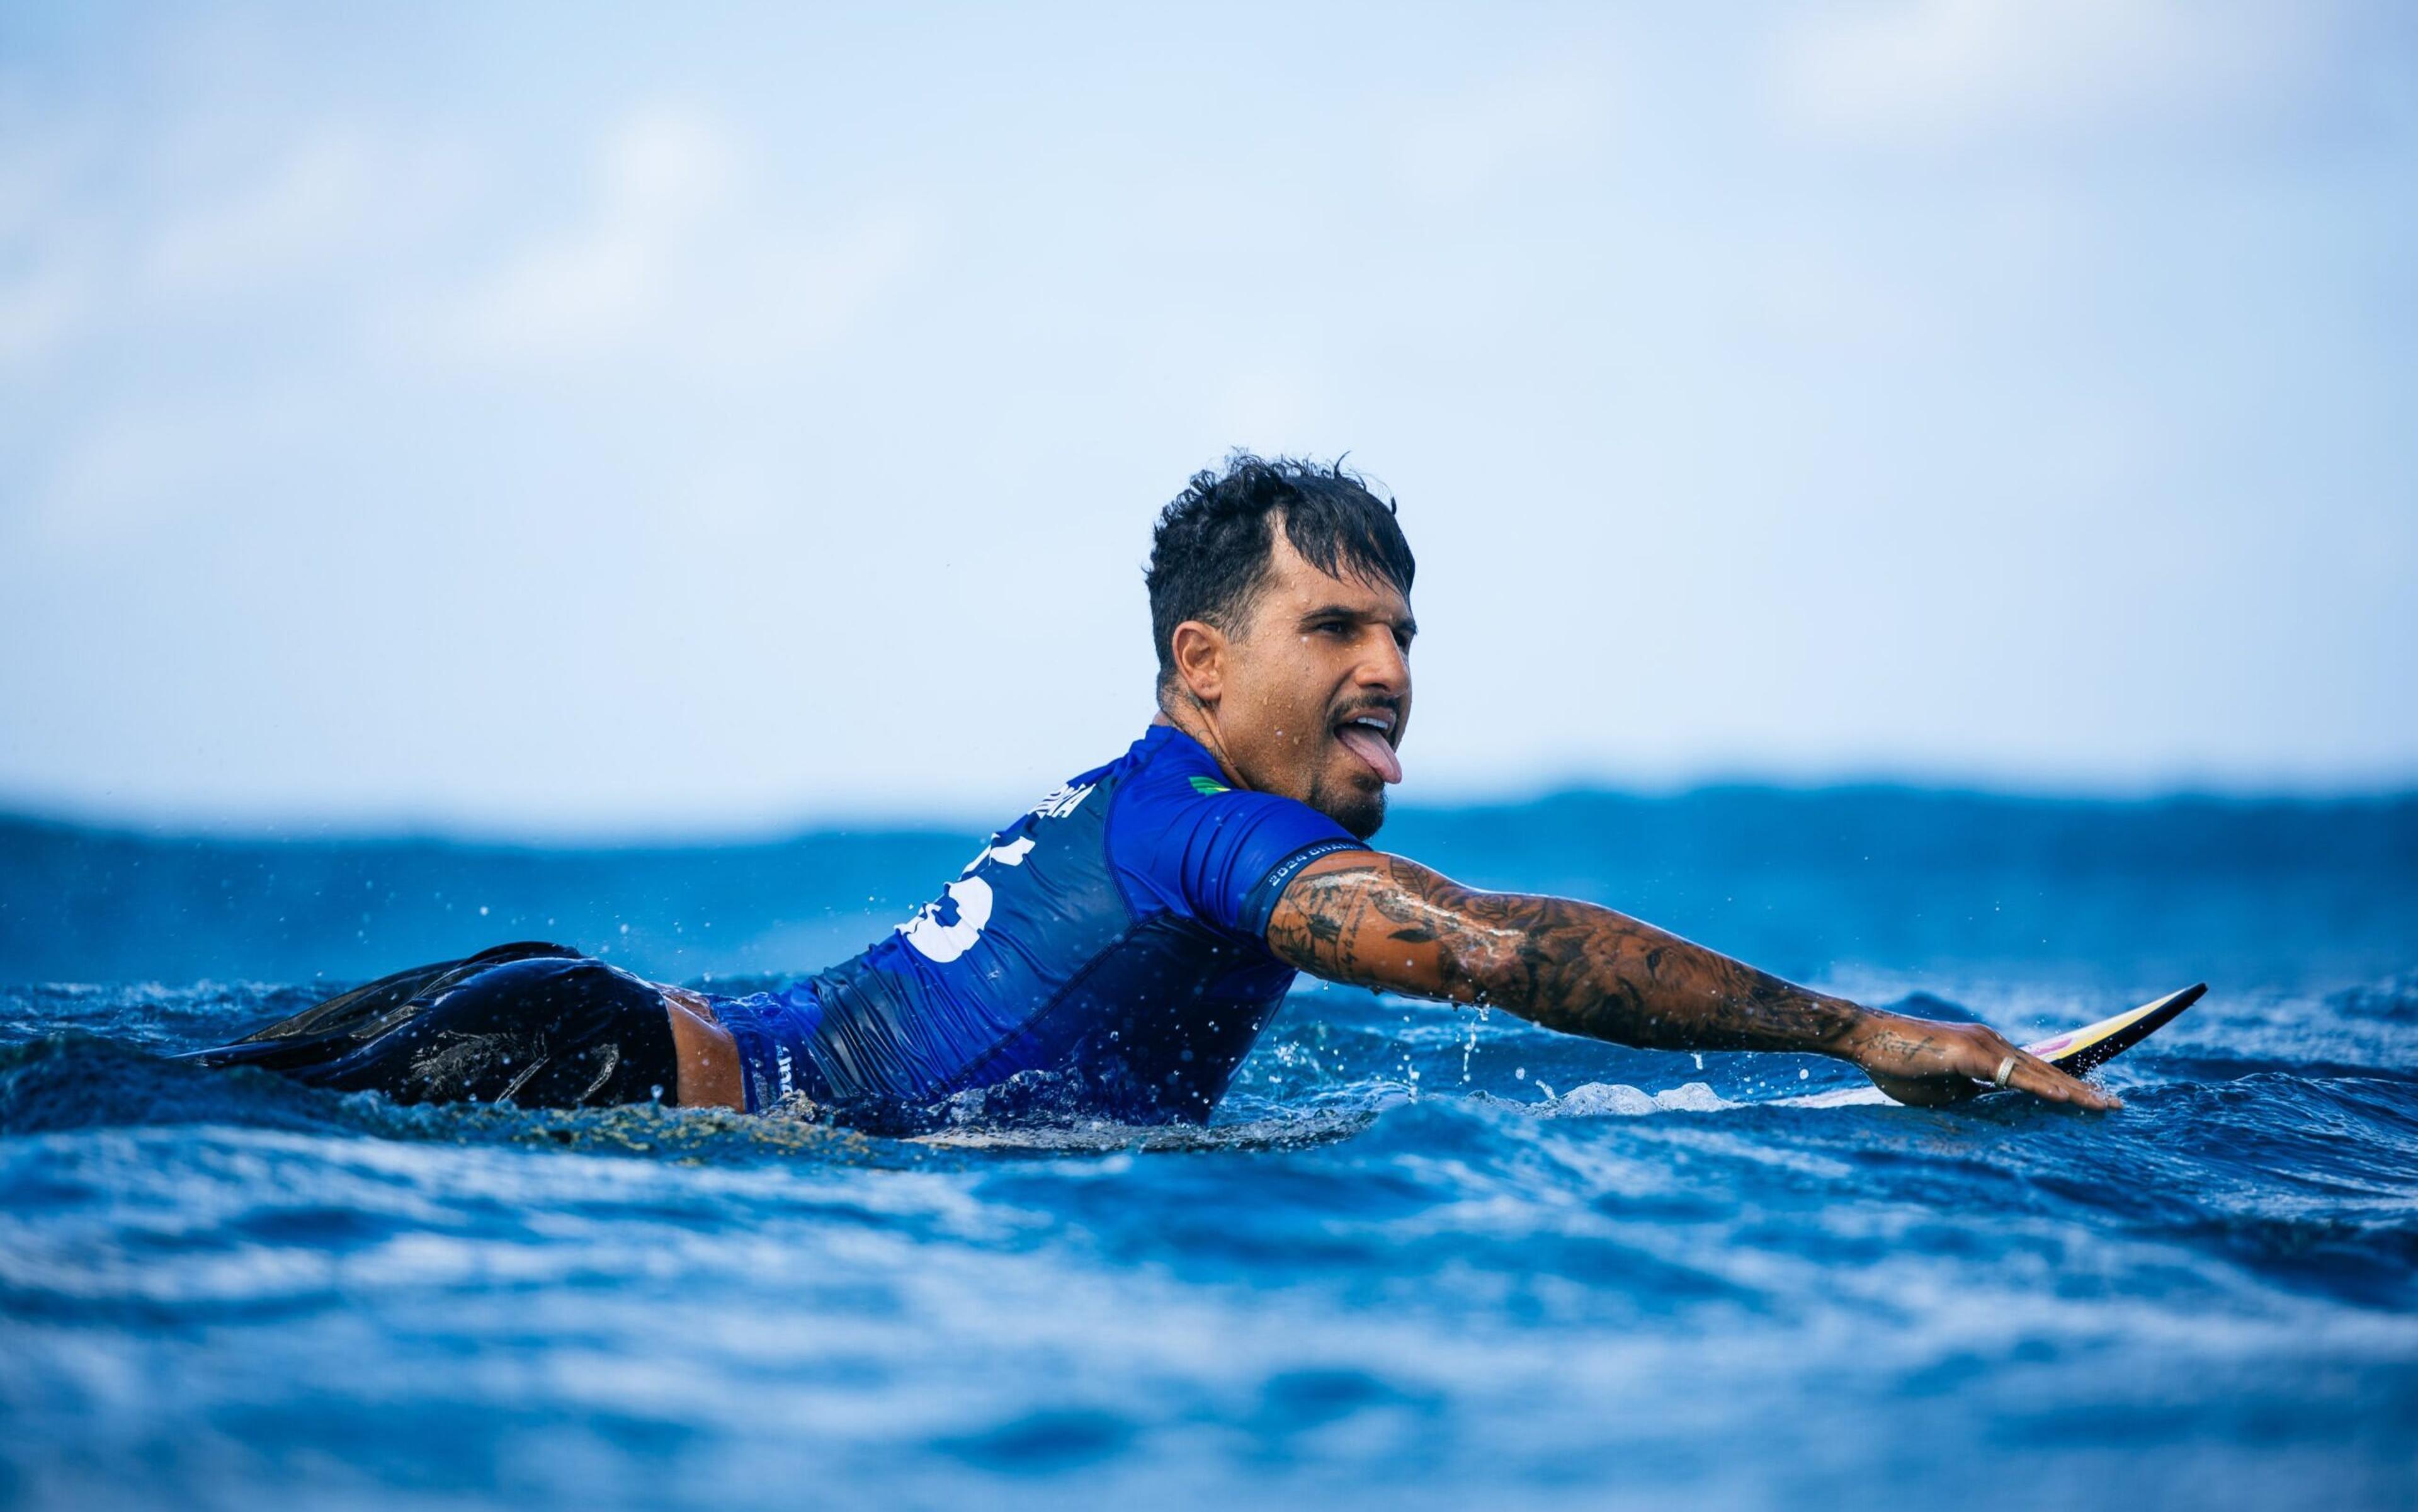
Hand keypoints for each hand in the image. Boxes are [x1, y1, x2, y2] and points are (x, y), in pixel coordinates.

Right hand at [1841, 1010, 2121, 1110]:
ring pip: (2037, 1072)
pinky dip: (2039, 1086)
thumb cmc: (1895, 1064)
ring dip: (2073, 1091)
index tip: (2094, 1101)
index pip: (2035, 1072)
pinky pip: (2010, 1074)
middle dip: (2084, 1090)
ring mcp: (1982, 1044)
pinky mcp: (1969, 1052)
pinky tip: (2063, 1097)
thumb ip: (1970, 1097)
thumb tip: (1990, 1115)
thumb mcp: (1941, 1090)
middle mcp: (1992, 1042)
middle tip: (2117, 1107)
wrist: (1864, 1037)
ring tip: (2104, 1106)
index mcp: (1986, 1052)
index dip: (2066, 1087)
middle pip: (2047, 1070)